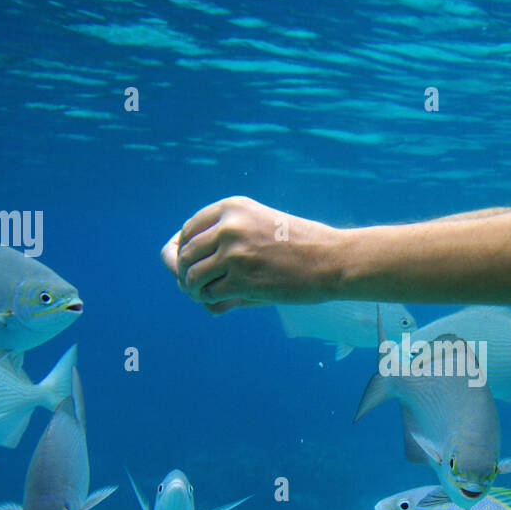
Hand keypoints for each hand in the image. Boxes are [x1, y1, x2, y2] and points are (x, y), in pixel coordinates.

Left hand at [161, 196, 344, 313]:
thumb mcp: (260, 225)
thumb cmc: (300, 246)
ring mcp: (233, 253)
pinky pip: (208, 294)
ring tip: (207, 295)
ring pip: (191, 276)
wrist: (332, 260)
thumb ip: (225, 240)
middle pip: (184, 253)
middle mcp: (229, 226)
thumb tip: (177, 274)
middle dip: (185, 272)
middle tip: (196, 285)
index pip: (189, 229)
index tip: (190, 263)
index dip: (183, 249)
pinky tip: (222, 302)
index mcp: (233, 207)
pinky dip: (210, 302)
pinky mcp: (240, 280)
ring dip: (195, 289)